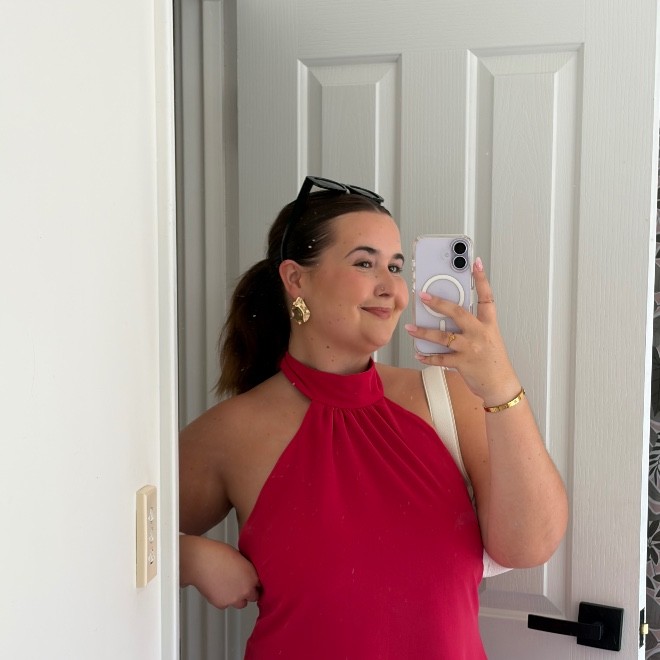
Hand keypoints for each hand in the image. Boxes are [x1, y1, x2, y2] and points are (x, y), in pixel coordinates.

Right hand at [180, 535, 260, 608]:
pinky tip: (218, 588)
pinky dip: (223, 599)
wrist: (201, 562)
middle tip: (241, 585)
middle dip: (248, 592)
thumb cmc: (218, 554)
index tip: (252, 583)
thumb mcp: (239, 557)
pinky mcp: (222, 604)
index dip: (255, 583)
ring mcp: (234, 598)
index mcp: (253, 576)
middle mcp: (246, 590)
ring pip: (240, 603)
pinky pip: (226, 604)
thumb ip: (246, 568)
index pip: (260, 585)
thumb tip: (246, 572)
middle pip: (253, 597)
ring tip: (229, 587)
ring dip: (237, 598)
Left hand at [405, 257, 519, 405]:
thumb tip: (447, 316)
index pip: (486, 297)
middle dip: (438, 303)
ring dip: (424, 332)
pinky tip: (419, 353)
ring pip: (443, 336)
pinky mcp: (463, 363)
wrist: (500, 385)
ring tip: (410, 328)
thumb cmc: (493, 360)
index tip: (475, 263)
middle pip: (458, 312)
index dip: (482, 279)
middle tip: (423, 296)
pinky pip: (440, 358)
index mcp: (489, 324)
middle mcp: (480, 333)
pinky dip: (428, 356)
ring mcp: (471, 348)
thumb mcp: (488, 337)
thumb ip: (472, 325)